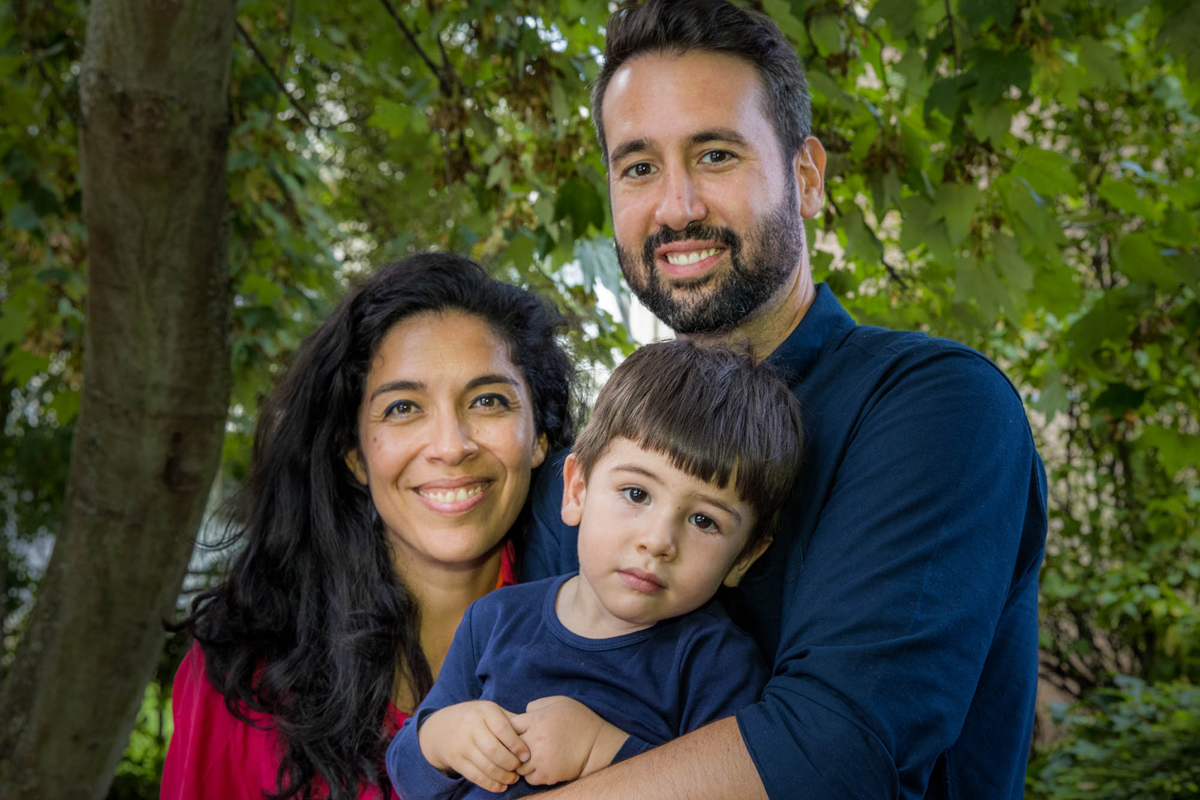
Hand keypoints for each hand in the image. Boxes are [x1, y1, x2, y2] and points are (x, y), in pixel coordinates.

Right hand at [418, 701, 529, 792]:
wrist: (441, 727)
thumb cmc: (476, 718)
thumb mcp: (490, 711)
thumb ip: (510, 719)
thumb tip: (534, 731)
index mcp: (485, 711)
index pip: (503, 729)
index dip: (517, 745)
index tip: (527, 756)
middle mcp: (472, 726)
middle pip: (494, 750)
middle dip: (511, 764)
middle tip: (521, 769)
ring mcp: (463, 744)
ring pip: (486, 766)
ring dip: (503, 776)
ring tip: (513, 779)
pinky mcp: (456, 760)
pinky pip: (475, 776)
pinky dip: (491, 784)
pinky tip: (501, 786)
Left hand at [511, 696, 629, 785]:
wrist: (597, 744)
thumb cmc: (579, 720)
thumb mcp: (560, 702)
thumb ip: (538, 705)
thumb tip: (524, 712)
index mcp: (537, 720)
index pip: (510, 726)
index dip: (512, 729)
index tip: (519, 731)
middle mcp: (535, 740)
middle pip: (509, 747)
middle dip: (512, 747)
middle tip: (521, 747)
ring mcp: (540, 759)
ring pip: (517, 765)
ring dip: (522, 762)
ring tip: (531, 758)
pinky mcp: (548, 774)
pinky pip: (529, 778)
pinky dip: (532, 774)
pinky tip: (540, 767)